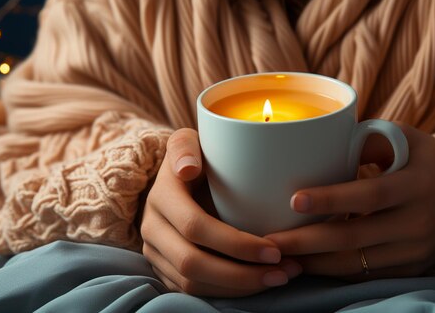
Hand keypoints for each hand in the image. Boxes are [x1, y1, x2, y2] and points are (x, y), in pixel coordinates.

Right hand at [141, 128, 301, 296]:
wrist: (175, 175)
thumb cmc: (196, 157)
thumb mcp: (189, 142)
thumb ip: (185, 147)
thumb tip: (187, 169)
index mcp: (161, 196)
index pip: (196, 227)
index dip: (235, 244)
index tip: (275, 250)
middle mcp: (151, 228)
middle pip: (192, 264)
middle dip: (241, 274)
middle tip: (283, 271)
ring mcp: (155, 252)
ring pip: (193, 283)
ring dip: (239, 287)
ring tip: (279, 278)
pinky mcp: (163, 268)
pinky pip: (192, 290)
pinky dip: (227, 292)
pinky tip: (258, 283)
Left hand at [265, 123, 434, 280]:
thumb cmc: (425, 162)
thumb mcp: (405, 139)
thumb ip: (366, 141)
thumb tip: (320, 143)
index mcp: (416, 184)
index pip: (370, 194)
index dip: (331, 198)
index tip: (293, 200)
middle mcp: (418, 223)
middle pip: (355, 237)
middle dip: (307, 242)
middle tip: (269, 241)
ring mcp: (415, 252)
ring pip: (356, 264)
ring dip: (314, 262)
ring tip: (279, 257)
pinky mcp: (409, 270)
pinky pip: (365, 276)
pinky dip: (333, 273)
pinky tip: (306, 266)